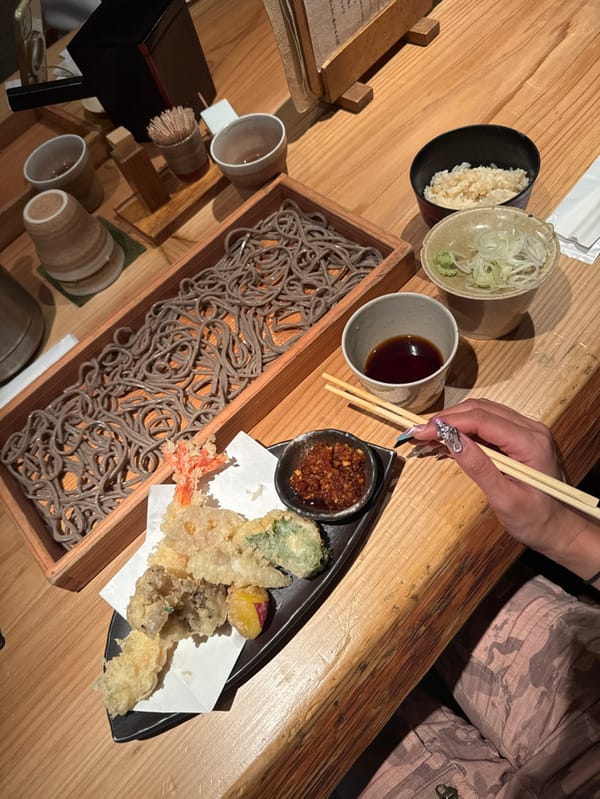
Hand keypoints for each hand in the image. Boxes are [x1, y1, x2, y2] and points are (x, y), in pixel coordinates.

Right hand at [408, 399, 598, 581]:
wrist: (560, 528)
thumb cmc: (537, 520)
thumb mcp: (505, 499)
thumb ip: (479, 467)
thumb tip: (452, 441)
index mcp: (530, 442)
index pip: (482, 419)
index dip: (448, 422)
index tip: (421, 432)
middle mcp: (531, 429)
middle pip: (480, 409)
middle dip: (446, 419)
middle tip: (418, 434)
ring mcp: (526, 431)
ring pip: (482, 413)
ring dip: (453, 422)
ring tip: (428, 438)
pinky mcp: (519, 437)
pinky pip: (487, 423)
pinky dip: (464, 429)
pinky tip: (446, 441)